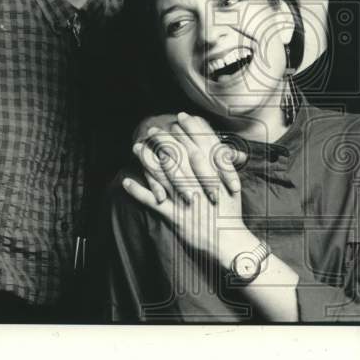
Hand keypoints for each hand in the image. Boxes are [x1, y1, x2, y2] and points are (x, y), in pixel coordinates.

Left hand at [123, 115, 256, 265]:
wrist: (230, 241)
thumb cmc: (231, 211)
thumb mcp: (232, 183)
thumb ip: (225, 164)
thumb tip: (220, 144)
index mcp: (215, 172)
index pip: (199, 142)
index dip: (188, 127)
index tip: (179, 118)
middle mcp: (199, 182)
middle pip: (177, 152)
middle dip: (163, 138)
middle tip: (152, 130)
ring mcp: (186, 199)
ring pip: (162, 173)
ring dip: (146, 159)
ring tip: (136, 148)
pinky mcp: (175, 215)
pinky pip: (153, 201)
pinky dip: (138, 191)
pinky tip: (126, 182)